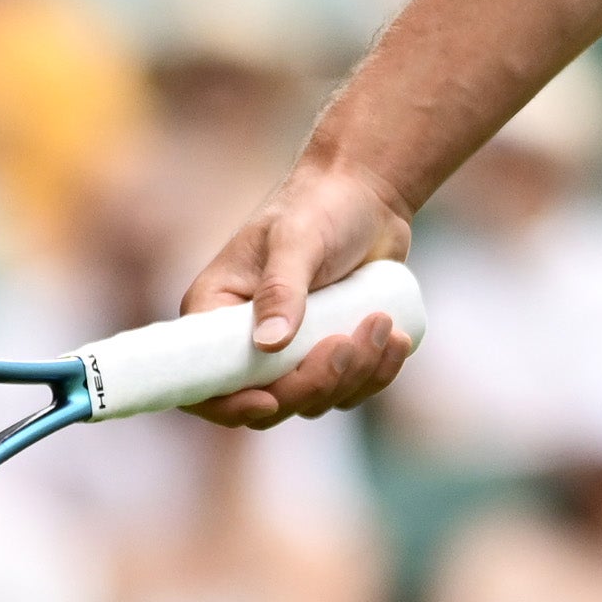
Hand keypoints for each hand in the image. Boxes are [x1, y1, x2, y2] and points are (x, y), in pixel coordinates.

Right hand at [176, 153, 419, 428]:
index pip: (202, 379)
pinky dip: (377, 374)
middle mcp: (244, 340)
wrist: (367, 196)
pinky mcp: (326, 354)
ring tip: (381, 321)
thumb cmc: (320, 206)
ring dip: (353, 373)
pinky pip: (348, 391)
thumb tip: (269, 343)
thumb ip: (282, 288)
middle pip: (265, 401)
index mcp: (215, 312)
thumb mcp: (298, 240)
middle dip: (311, 383)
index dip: (227, 405)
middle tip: (346, 342)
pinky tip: (398, 339)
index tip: (269, 401)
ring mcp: (288, 353)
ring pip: (313, 400)